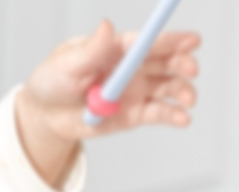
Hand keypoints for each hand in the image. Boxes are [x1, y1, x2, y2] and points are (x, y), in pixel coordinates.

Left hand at [15, 20, 200, 187]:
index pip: (148, 42)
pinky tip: (183, 119)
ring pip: (168, 87)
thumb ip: (90, 50)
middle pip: (166, 61)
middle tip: (191, 70)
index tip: (192, 41)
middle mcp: (132, 67)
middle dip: (183, 64)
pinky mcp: (133, 115)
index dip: (172, 40)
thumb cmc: (53, 81)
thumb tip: (106, 26)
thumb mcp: (66, 64)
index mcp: (118, 48)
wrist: (46, 115)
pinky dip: (172, 116)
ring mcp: (135, 91)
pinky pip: (158, 113)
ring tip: (189, 100)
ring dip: (182, 91)